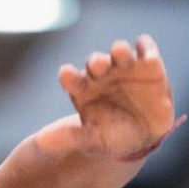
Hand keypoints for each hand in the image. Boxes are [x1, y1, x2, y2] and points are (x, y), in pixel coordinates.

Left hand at [58, 34, 180, 160]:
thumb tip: (40, 141)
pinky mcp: (148, 63)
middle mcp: (101, 74)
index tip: (65, 74)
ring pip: (119, 51)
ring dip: (119, 50)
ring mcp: (124, 66)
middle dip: (96, 62)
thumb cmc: (111, 137)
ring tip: (119, 52)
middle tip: (97, 65)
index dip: (68, 76)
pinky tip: (145, 51)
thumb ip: (69, 137)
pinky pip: (146, 49)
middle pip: (95, 62)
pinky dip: (145, 47)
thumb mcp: (92, 140)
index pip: (71, 79)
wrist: (143, 136)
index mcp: (83, 89)